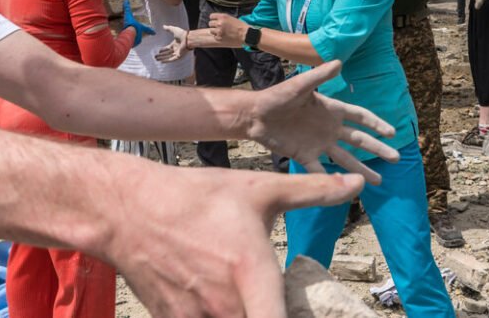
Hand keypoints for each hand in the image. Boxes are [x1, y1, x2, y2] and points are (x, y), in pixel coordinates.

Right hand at [111, 165, 366, 316]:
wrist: (129, 210)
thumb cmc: (198, 197)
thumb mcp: (261, 189)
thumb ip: (314, 192)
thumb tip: (358, 184)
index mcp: (252, 274)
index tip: (308, 314)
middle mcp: (225, 306)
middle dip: (276, 314)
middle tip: (282, 299)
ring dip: (248, 313)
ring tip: (255, 297)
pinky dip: (219, 316)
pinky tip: (221, 298)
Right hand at [122, 0, 155, 46]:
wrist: (128, 34)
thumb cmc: (130, 24)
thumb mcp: (128, 15)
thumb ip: (127, 8)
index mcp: (141, 29)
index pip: (147, 29)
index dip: (151, 30)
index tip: (154, 33)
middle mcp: (140, 35)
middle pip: (141, 35)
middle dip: (139, 35)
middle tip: (136, 34)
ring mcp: (137, 41)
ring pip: (136, 40)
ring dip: (133, 40)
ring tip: (130, 39)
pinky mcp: (132, 45)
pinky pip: (131, 44)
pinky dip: (129, 44)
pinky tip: (127, 44)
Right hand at [155, 26, 189, 62]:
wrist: (188, 39)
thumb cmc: (182, 34)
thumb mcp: (174, 30)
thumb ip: (168, 28)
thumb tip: (163, 26)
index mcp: (175, 44)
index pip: (168, 48)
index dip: (163, 50)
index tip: (159, 51)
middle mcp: (176, 49)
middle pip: (167, 53)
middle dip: (161, 55)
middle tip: (155, 56)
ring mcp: (177, 53)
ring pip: (168, 57)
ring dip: (162, 58)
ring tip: (156, 59)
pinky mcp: (179, 56)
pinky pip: (172, 59)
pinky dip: (167, 61)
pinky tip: (161, 62)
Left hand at [208, 13, 247, 47]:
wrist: (246, 35)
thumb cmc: (241, 26)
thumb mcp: (232, 18)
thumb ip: (223, 19)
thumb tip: (217, 20)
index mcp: (223, 16)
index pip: (211, 16)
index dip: (214, 19)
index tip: (216, 21)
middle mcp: (219, 23)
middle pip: (210, 23)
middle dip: (214, 26)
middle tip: (220, 28)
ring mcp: (219, 31)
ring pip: (211, 31)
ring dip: (215, 32)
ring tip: (222, 33)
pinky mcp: (219, 38)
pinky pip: (215, 37)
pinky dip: (218, 37)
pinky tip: (224, 37)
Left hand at [248, 60, 398, 184]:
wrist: (255, 115)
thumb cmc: (278, 96)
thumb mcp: (300, 86)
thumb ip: (319, 76)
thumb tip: (339, 62)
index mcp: (332, 110)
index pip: (360, 118)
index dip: (376, 124)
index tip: (392, 133)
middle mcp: (329, 129)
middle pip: (359, 140)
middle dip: (377, 149)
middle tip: (396, 159)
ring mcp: (318, 144)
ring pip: (346, 159)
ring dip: (361, 169)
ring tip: (378, 181)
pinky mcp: (304, 155)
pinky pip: (321, 170)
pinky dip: (331, 180)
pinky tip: (345, 191)